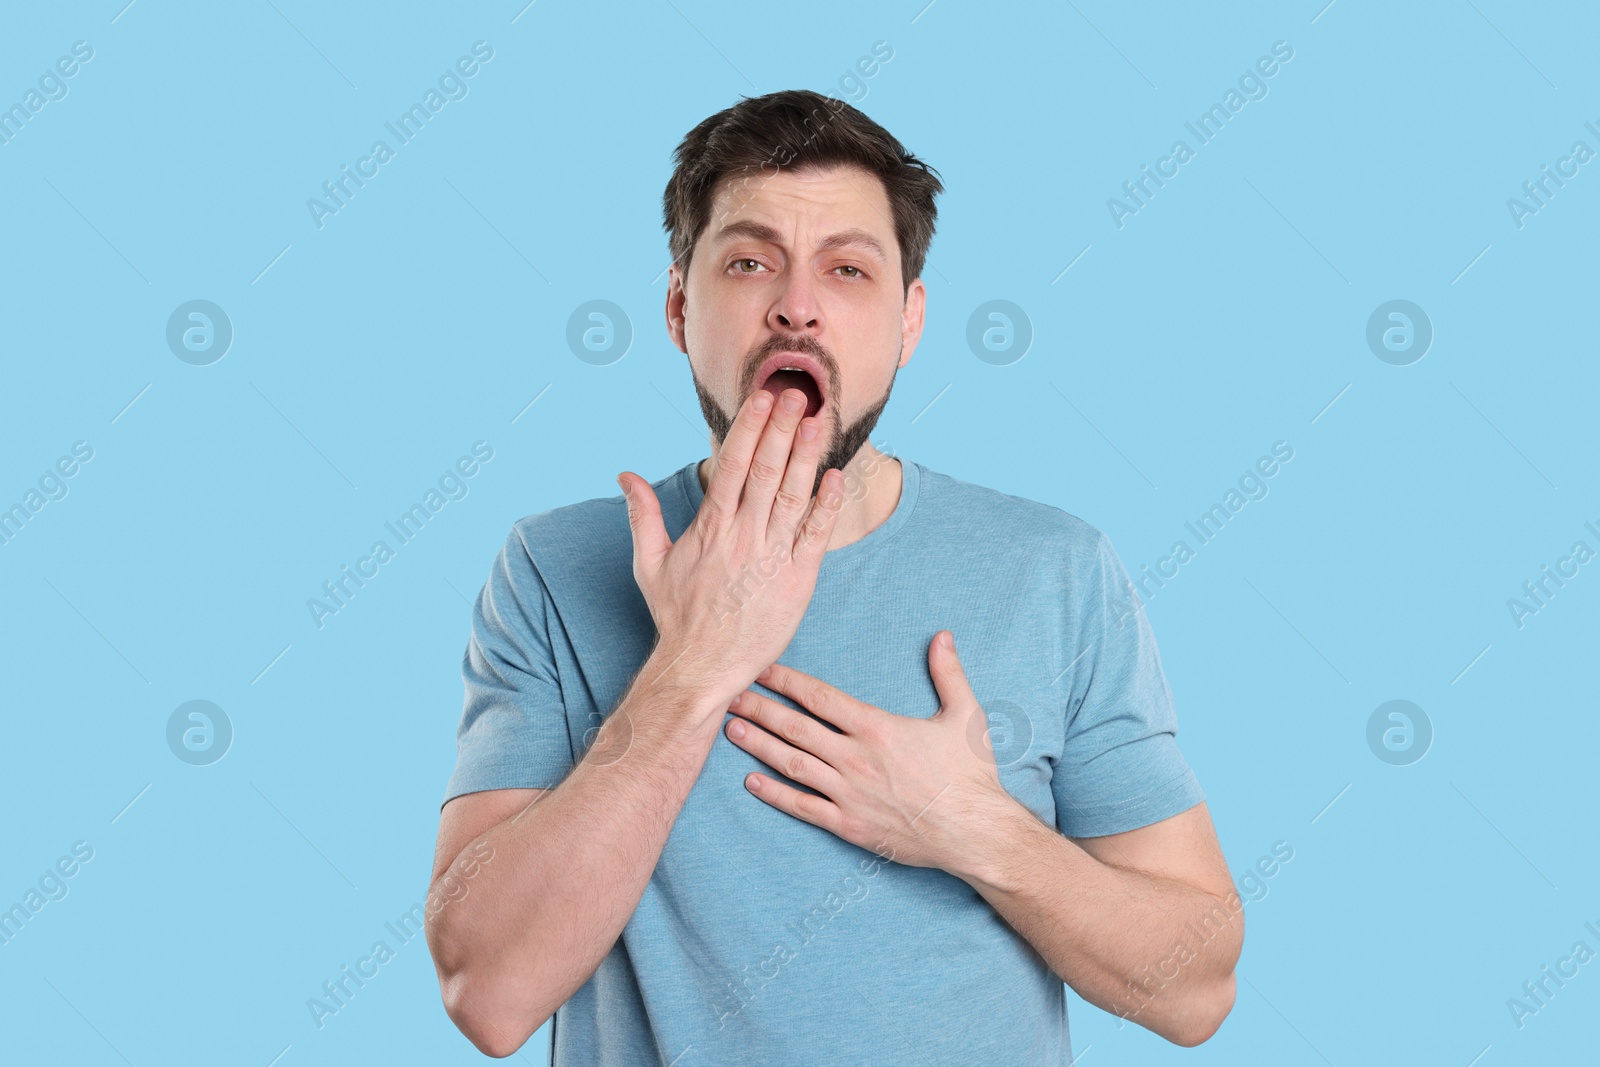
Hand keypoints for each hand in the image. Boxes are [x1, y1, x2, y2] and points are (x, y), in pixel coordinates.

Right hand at [618, 387, 843, 714]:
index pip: (733, 464)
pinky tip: (835, 478)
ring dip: (807, 456)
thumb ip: (643, 515)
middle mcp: (742, 535)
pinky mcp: (797, 581)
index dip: (751, 427)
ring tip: (819, 422)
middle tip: (798, 394)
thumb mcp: (650, 563)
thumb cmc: (677, 617)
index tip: (763, 397)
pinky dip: (826, 506)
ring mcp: (771, 557)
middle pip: (767, 470)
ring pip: (793, 496)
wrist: (700, 667)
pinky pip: (815, 536)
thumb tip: (625, 476)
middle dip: (783, 428)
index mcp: (711, 526)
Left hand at [723, 631, 1016, 875]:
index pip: (819, 698)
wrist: (976, 833)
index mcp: (877, 728)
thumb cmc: (971, 775)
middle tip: (728, 696)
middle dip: (759, 709)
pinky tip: (751, 782)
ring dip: (759, 746)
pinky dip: (775, 794)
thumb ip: (949, 673)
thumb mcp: (965, 716)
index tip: (760, 669)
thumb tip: (943, 636)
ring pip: (792, 764)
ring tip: (731, 731)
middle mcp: (855, 758)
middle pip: (795, 728)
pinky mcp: (849, 825)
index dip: (785, 681)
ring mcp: (849, 793)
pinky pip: (803, 807)